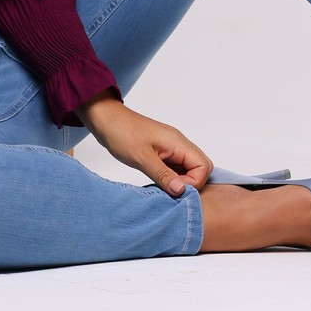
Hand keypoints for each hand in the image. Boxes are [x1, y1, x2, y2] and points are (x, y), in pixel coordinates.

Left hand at [76, 88, 212, 196]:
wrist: (106, 120)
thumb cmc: (122, 133)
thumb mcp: (142, 158)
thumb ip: (163, 175)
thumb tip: (182, 191)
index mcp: (177, 142)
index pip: (203, 166)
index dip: (194, 182)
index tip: (174, 189)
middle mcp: (178, 144)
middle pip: (200, 167)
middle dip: (191, 183)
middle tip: (170, 189)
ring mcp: (171, 147)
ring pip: (188, 168)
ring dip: (180, 181)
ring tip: (163, 187)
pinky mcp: (162, 151)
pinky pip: (176, 167)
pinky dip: (172, 177)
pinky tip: (159, 182)